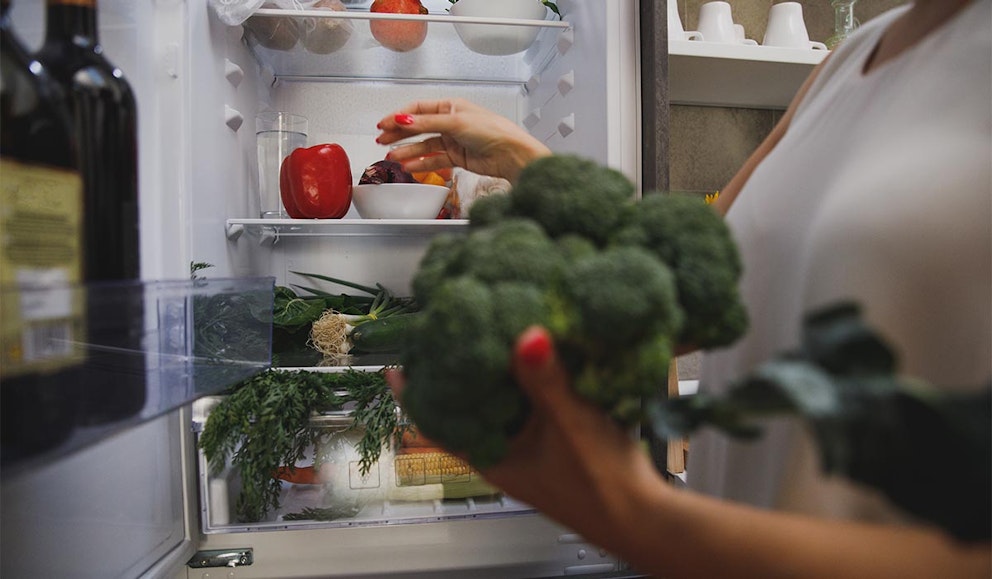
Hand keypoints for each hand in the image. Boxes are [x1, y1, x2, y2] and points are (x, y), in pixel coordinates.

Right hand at [375, 99, 551, 183]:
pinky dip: (420, 163)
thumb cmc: (492, 131)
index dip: (399, 116)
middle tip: (382, 141)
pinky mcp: (457, 157)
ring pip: (424, 146)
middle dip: (399, 134)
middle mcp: (450, 122)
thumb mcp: (455, 122)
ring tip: (391, 158)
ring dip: (407, 151)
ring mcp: (453, 140)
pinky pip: (433, 160)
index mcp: (451, 106)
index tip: (384, 124)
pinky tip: (409, 166)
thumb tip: (402, 119)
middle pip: (418, 128)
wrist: (510, 154)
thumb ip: (426, 123)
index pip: (418, 109)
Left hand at [386, 326, 666, 546]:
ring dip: (492, 376)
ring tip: (487, 333)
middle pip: (466, 409)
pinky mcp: (558, 444)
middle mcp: (506, 454)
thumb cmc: (601, 484)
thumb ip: (545, 378)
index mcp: (494, 456)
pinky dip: (525, 383)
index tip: (395, 363)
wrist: (647, 520)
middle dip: (455, 373)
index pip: (438, 422)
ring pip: (499, 407)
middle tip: (445, 332)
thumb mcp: (570, 423)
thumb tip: (526, 334)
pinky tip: (537, 356)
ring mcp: (532, 450)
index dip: (415, 394)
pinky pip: (529, 408)